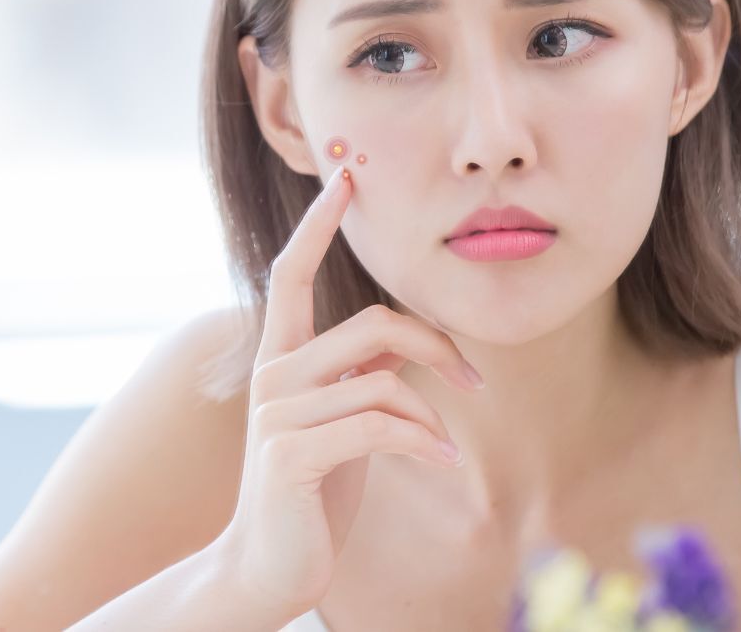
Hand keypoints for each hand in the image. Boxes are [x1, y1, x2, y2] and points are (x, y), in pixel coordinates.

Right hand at [211, 166, 484, 619]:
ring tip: (444, 448)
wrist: (266, 565)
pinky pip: (380, 427)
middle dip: (436, 347)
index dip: (318, 222)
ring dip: (432, 417)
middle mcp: (271, 376)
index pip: (291, 272)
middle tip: (474, 384)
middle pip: (372, 324)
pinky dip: (425, 443)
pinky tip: (443, 463)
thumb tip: (405, 342)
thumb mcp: (338, 421)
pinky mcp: (292, 455)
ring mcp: (277, 415)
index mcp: (280, 358)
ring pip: (383, 381)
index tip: (347, 176)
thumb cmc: (311, 490)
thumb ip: (358, 373)